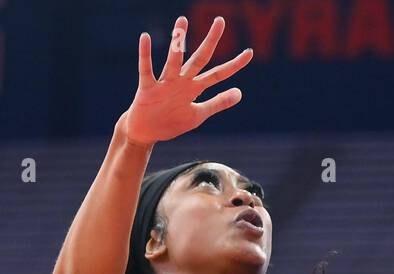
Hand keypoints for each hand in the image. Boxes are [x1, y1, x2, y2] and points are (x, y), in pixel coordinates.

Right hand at [122, 15, 253, 146]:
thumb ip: (218, 103)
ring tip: (182, 22)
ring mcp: (165, 83)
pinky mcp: (147, 89)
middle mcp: (181, 81)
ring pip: (173, 61)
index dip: (234, 65)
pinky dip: (145, 55)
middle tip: (221, 20)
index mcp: (194, 88)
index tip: (249, 52)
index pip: (218, 74)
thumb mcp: (198, 114)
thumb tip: (240, 93)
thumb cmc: (171, 121)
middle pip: (199, 59)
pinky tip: (145, 37)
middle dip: (210, 41)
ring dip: (177, 43)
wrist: (146, 132)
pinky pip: (146, 70)